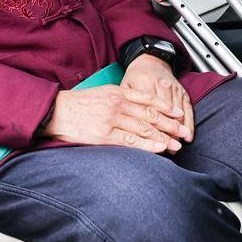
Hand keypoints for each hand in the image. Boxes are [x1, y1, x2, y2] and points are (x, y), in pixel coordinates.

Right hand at [41, 82, 188, 153]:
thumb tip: (138, 105)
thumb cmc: (78, 104)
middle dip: (170, 124)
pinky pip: (131, 140)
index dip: (166, 107)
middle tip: (184, 132)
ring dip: (163, 137)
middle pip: (151, 115)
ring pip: (144, 128)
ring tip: (176, 145)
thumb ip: (120, 97)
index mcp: (118, 92)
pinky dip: (147, 145)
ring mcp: (112, 120)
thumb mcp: (102, 93)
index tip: (179, 113)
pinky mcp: (105, 135)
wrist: (56, 111)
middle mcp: (118, 104)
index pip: (148, 99)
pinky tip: (159, 148)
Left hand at [121, 54, 193, 142]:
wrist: (150, 60)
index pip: (148, 110)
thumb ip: (124, 103)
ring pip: (178, 113)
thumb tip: (120, 123)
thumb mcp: (124, 86)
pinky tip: (188, 136)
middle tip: (167, 149)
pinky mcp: (182, 91)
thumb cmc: (134, 77)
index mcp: (144, 84)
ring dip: (178, 131)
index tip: (151, 143)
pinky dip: (189, 123)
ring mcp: (174, 88)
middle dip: (167, 133)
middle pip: (164, 114)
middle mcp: (161, 85)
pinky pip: (188, 109)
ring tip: (177, 147)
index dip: (150, 128)